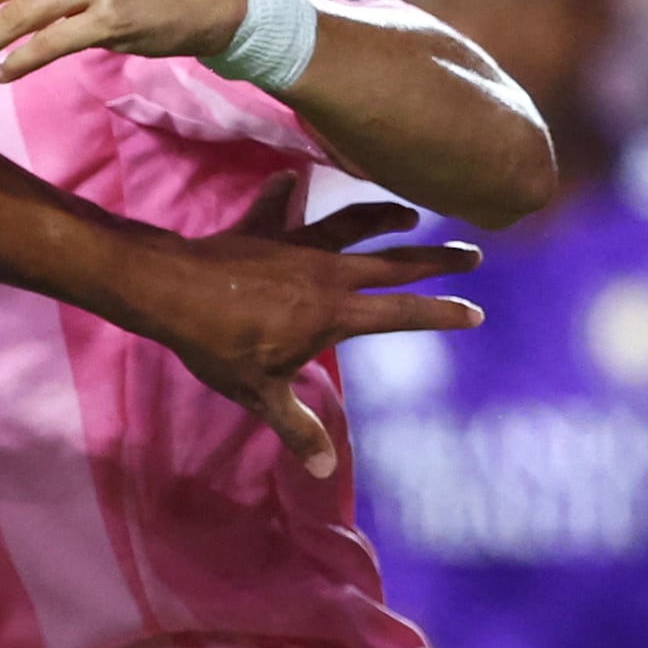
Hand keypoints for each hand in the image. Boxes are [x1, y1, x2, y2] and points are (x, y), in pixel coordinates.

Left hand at [131, 186, 482, 478]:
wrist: (172, 291)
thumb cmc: (218, 345)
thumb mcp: (262, 394)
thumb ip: (298, 428)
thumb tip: (328, 472)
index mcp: (334, 313)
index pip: (401, 314)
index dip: (441, 314)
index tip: (475, 312)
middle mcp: (327, 271)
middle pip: (394, 262)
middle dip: (437, 260)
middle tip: (472, 254)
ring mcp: (296, 244)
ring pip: (353, 223)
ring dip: (384, 215)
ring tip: (410, 214)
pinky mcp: (262, 229)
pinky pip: (278, 205)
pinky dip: (285, 191)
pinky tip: (291, 176)